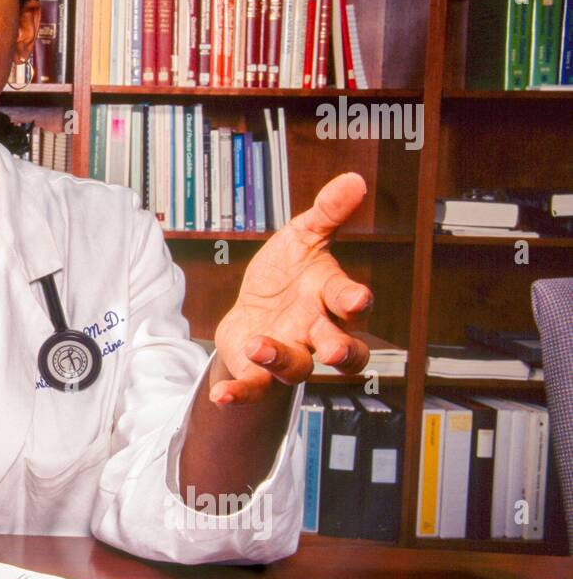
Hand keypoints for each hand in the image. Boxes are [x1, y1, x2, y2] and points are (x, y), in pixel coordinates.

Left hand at [211, 172, 373, 405]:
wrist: (254, 308)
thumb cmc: (287, 274)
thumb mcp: (303, 237)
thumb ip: (327, 213)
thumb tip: (354, 180)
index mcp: (329, 298)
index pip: (349, 303)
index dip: (354, 302)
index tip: (357, 299)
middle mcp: (315, 331)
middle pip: (341, 349)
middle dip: (341, 350)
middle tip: (334, 349)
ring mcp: (289, 354)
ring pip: (297, 369)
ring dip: (280, 359)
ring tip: (259, 345)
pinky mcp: (258, 372)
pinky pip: (254, 388)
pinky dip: (239, 395)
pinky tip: (222, 398)